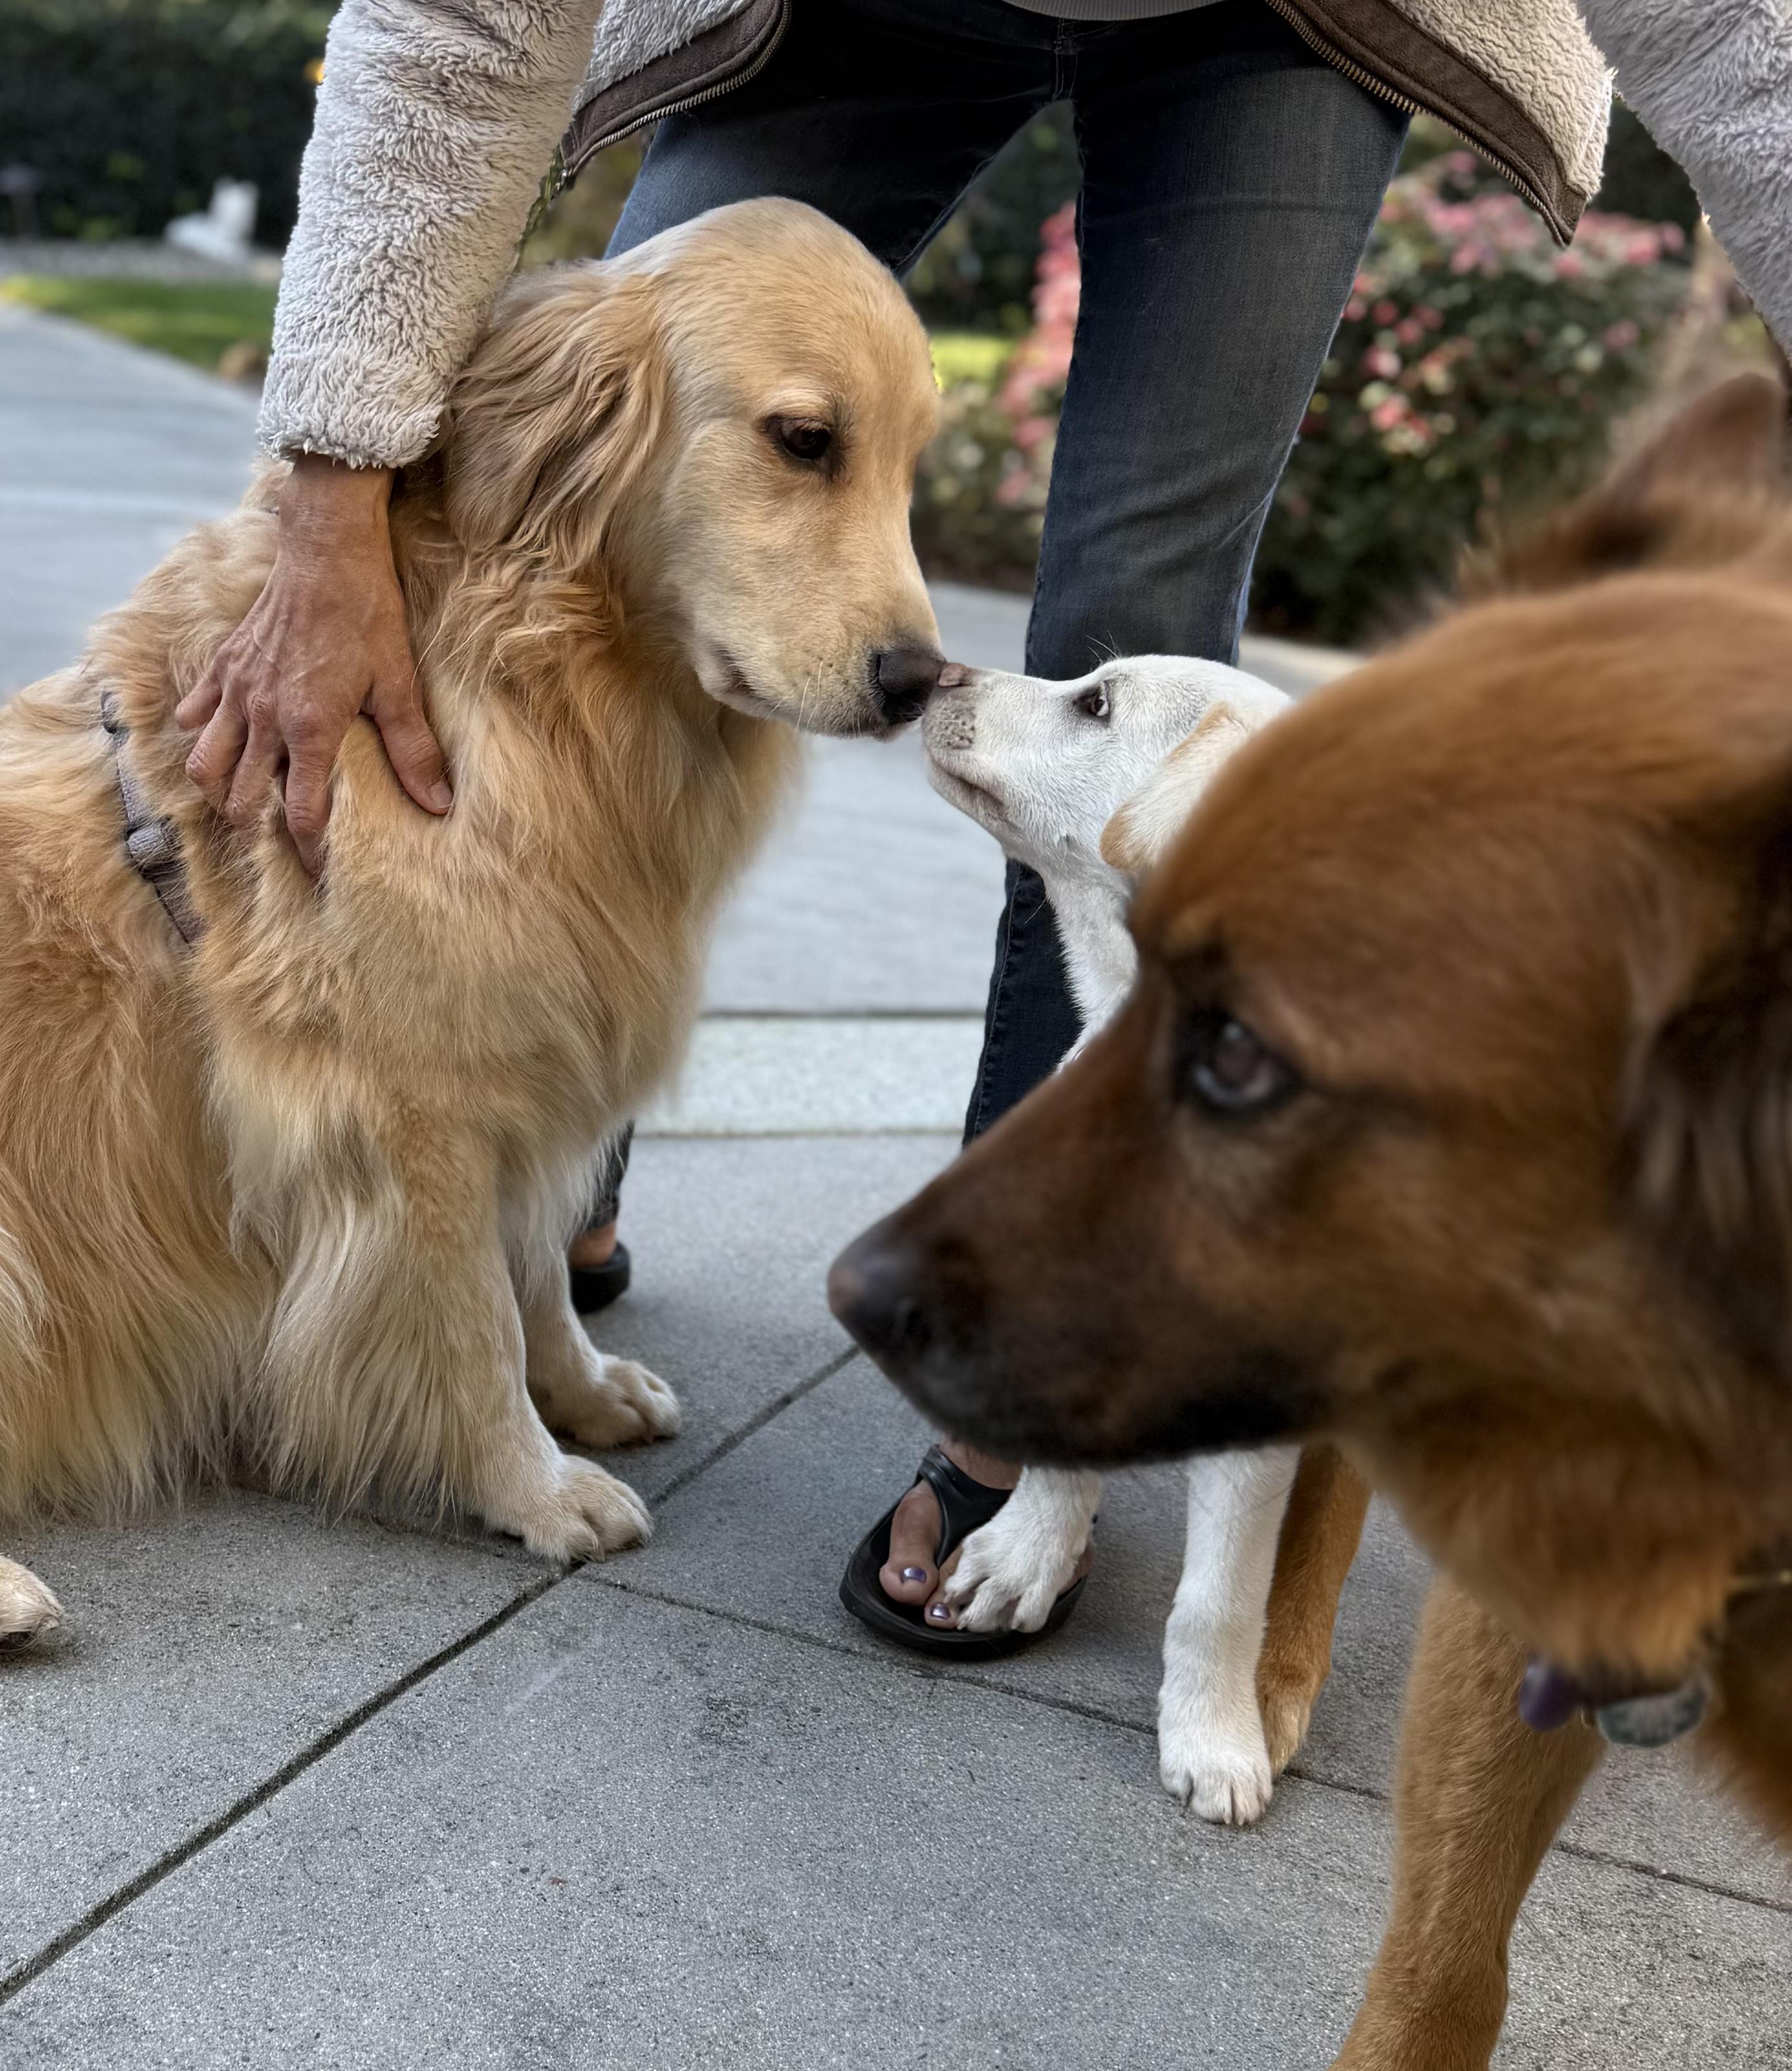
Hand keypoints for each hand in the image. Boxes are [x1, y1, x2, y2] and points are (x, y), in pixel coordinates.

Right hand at [177, 454, 449, 874]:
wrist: (327, 550)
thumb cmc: (368, 614)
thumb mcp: (399, 683)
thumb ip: (413, 749)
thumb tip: (437, 805)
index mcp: (309, 728)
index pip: (298, 814)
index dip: (309, 853)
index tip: (321, 874)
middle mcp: (262, 716)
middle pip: (237, 796)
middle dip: (256, 825)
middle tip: (280, 837)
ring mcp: (235, 690)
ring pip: (202, 761)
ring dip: (218, 787)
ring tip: (243, 798)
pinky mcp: (223, 664)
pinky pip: (193, 712)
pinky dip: (200, 733)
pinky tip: (222, 739)